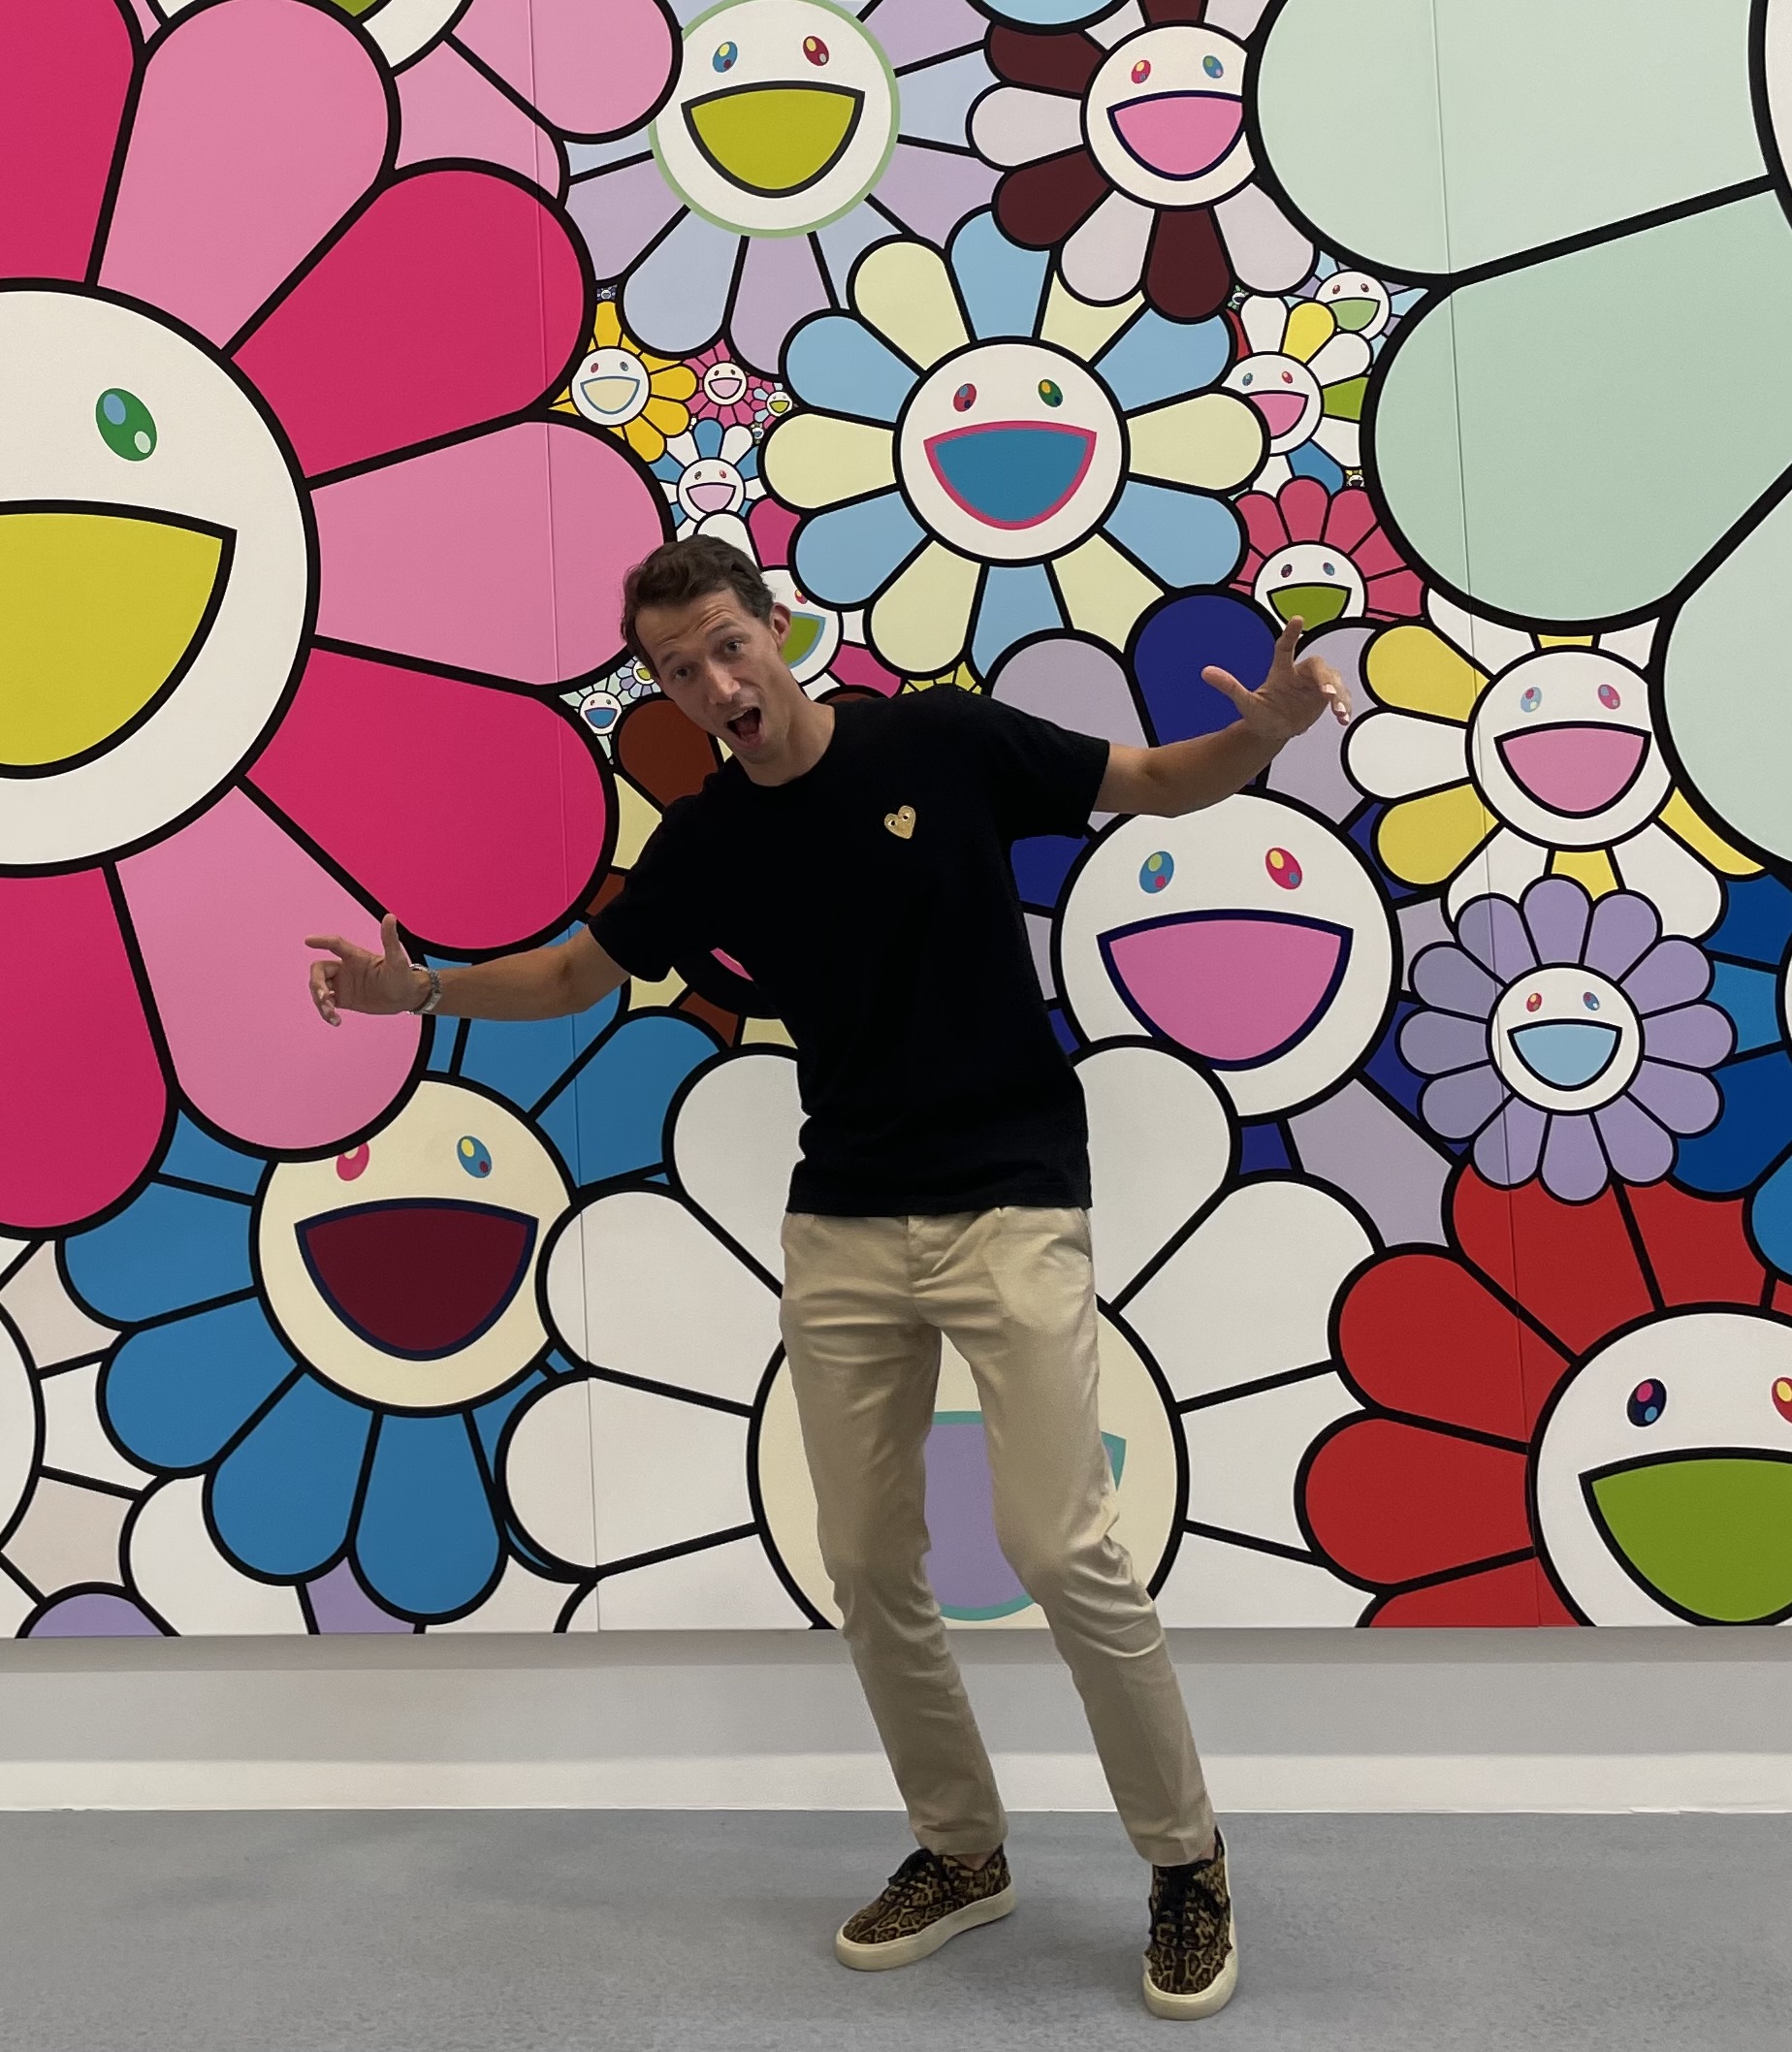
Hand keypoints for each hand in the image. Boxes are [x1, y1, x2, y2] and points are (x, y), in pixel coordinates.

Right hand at [306, 914, 419, 1026]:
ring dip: (320, 1001)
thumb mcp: (397, 960)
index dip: (322, 941)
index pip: (335, 945)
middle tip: (325, 998)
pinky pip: (326, 1004)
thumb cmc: (403, 976)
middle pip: (319, 970)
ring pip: (318, 988)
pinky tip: (335, 1021)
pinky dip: (325, 1012)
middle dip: (317, 984)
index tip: (308, 941)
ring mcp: (342, 984)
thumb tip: (390, 917)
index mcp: (355, 956)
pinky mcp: (343, 999)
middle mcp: (345, 968)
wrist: (406, 998)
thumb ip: (390, 940)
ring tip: (332, 1014)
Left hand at [1203, 617, 1350, 745]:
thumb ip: (1229, 686)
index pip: (1285, 647)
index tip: (1298, 619)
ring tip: (1338, 712)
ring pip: (1334, 681)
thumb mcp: (1245, 703)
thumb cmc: (1259, 714)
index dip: (1291, 633)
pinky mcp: (1328, 698)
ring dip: (1339, 695)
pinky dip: (1344, 706)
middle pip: (1318, 666)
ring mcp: (1316, 685)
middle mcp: (1300, 674)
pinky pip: (1341, 697)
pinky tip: (1343, 719)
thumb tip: (1205, 672)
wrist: (1273, 730)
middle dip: (1325, 678)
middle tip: (1327, 694)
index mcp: (1281, 671)